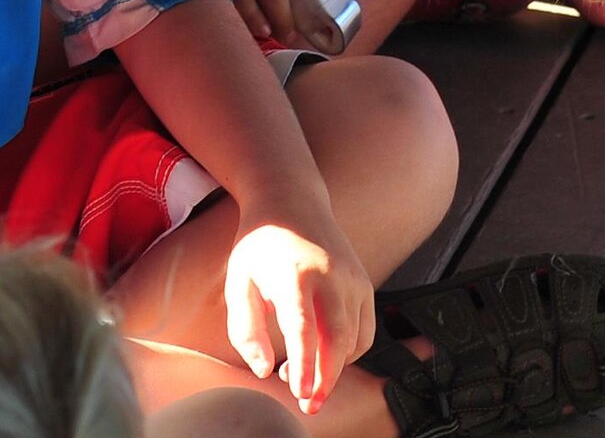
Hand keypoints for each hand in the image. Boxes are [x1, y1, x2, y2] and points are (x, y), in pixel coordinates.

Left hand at [224, 198, 375, 415]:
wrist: (290, 200)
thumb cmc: (260, 245)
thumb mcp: (238, 282)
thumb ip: (246, 330)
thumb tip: (264, 369)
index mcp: (294, 273)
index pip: (304, 327)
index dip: (304, 364)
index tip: (299, 393)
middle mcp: (330, 274)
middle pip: (337, 339)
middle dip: (325, 380)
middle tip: (307, 404)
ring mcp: (352, 277)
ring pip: (355, 339)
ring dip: (335, 367)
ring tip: (305, 374)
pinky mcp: (363, 281)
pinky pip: (365, 330)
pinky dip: (350, 351)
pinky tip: (325, 353)